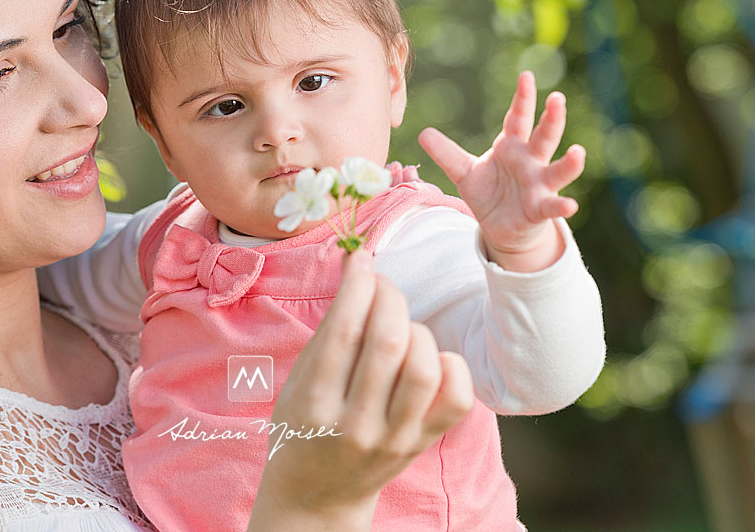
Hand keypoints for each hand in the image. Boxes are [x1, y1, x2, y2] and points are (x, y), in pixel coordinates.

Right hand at [247, 250, 473, 531]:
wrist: (316, 494)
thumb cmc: (302, 425)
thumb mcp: (298, 381)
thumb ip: (329, 330)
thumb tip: (359, 268)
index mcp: (314, 404)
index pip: (344, 330)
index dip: (358, 284)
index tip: (361, 261)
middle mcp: (355, 425)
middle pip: (389, 342)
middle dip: (390, 297)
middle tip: (382, 286)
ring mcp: (393, 439)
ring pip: (424, 368)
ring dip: (416, 331)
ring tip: (401, 328)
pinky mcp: (421, 446)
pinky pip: (456, 400)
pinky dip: (451, 366)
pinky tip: (431, 358)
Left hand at [418, 70, 584, 272]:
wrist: (501, 226)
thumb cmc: (488, 192)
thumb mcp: (463, 172)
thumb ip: (446, 153)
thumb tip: (422, 133)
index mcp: (512, 146)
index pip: (518, 118)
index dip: (523, 98)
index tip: (527, 76)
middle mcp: (530, 161)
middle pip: (544, 137)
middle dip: (552, 119)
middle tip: (558, 99)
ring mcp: (539, 184)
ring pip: (557, 170)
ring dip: (569, 163)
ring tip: (578, 152)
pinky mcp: (539, 208)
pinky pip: (552, 206)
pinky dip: (562, 206)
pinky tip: (570, 205)